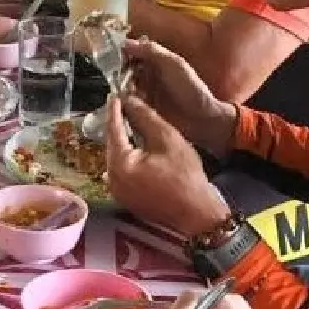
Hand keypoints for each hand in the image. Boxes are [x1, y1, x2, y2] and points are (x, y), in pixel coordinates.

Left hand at [106, 96, 232, 237]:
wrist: (197, 213)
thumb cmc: (185, 176)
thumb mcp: (167, 139)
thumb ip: (145, 118)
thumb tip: (129, 101)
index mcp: (119, 164)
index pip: (113, 129)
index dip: (115, 109)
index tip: (115, 94)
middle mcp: (111, 179)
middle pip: (112, 145)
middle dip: (119, 125)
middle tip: (125, 106)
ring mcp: (117, 191)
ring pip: (117, 158)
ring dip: (124, 141)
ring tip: (132, 123)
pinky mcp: (126, 198)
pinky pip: (122, 171)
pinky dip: (129, 157)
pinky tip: (138, 148)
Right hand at [123, 37, 236, 152]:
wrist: (201, 119)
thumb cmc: (191, 88)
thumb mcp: (173, 63)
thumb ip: (152, 51)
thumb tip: (126, 43)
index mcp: (157, 61)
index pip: (134, 52)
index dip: (124, 53)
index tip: (116, 56)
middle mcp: (149, 75)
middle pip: (126, 69)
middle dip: (120, 71)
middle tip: (118, 76)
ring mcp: (145, 93)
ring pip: (125, 86)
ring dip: (122, 87)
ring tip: (124, 90)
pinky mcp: (143, 109)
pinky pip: (127, 102)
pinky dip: (124, 101)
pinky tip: (125, 102)